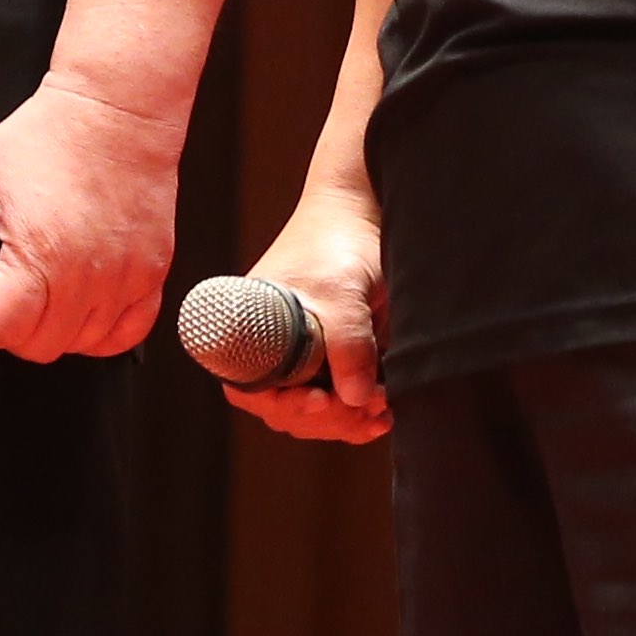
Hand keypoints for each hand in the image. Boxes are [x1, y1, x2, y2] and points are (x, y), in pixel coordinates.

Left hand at [0, 74, 185, 359]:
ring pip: (84, 345)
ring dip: (58, 329)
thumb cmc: (49, 137)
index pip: (3, 331)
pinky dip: (105, 331)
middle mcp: (87, 276)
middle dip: (15, 329)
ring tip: (48, 294)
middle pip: (42, 346)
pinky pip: (130, 331)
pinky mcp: (153, 270)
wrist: (115, 111)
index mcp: (40, 256)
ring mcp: (126, 277)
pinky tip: (87, 307)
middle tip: (9, 296)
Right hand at [222, 181, 392, 444]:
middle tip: (365, 407)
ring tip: (380, 412)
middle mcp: (273, 350)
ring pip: (316, 414)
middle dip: (328, 419)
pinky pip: (339, 403)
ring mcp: (305, 359)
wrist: (367, 213)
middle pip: (287, 411)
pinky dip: (360, 415)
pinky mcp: (337, 362)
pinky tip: (383, 415)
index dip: (282, 407)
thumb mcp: (342, 289)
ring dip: (347, 422)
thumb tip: (355, 398)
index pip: (253, 391)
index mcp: (251, 332)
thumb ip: (347, 340)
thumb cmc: (339, 242)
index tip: (318, 402)